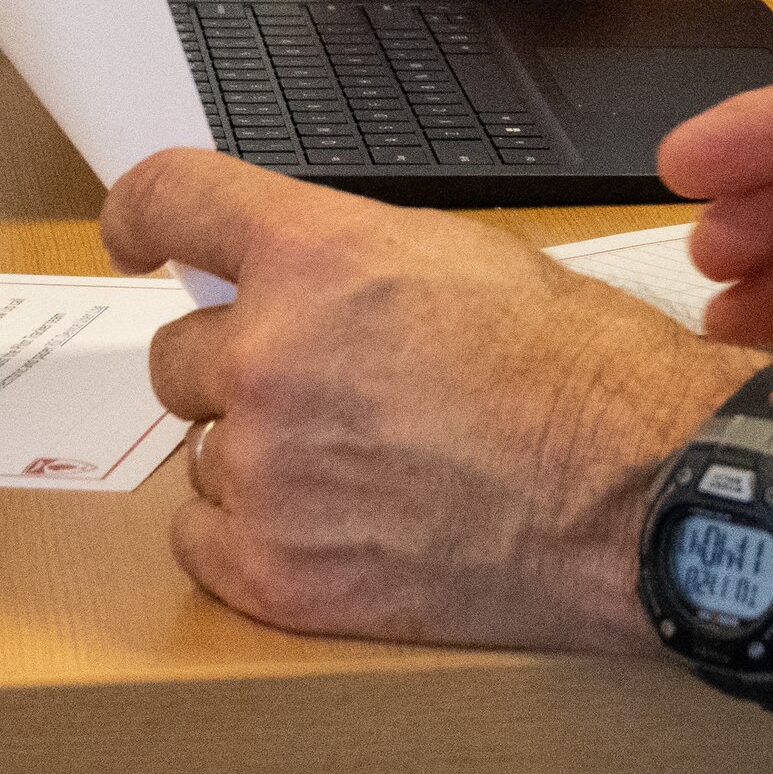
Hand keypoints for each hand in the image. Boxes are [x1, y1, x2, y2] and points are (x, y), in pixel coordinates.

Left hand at [109, 147, 745, 651]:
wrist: (640, 488)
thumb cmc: (584, 372)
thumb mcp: (467, 259)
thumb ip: (350, 265)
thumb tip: (294, 281)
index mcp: (318, 257)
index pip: (169, 202)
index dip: (139, 216)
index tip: (132, 237)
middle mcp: (270, 356)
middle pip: (180, 355)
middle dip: (242, 367)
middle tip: (328, 392)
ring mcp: (265, 471)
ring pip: (206, 451)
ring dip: (262, 455)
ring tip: (364, 468)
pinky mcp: (275, 571)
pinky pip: (203, 540)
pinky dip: (255, 535)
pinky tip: (334, 526)